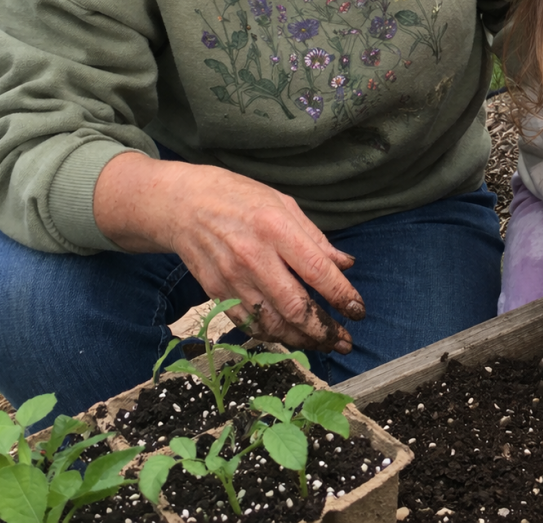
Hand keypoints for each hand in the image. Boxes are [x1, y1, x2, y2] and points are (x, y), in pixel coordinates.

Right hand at [94, 152, 365, 352]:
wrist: (183, 204)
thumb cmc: (240, 198)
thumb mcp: (283, 204)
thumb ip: (315, 238)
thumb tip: (345, 265)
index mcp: (275, 227)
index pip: (317, 270)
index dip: (342, 295)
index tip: (358, 311)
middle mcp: (253, 256)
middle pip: (295, 306)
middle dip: (324, 329)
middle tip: (345, 340)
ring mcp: (232, 278)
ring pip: (272, 323)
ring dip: (301, 340)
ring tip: (323, 344)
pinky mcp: (216, 292)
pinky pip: (248, 324)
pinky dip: (272, 336)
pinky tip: (289, 338)